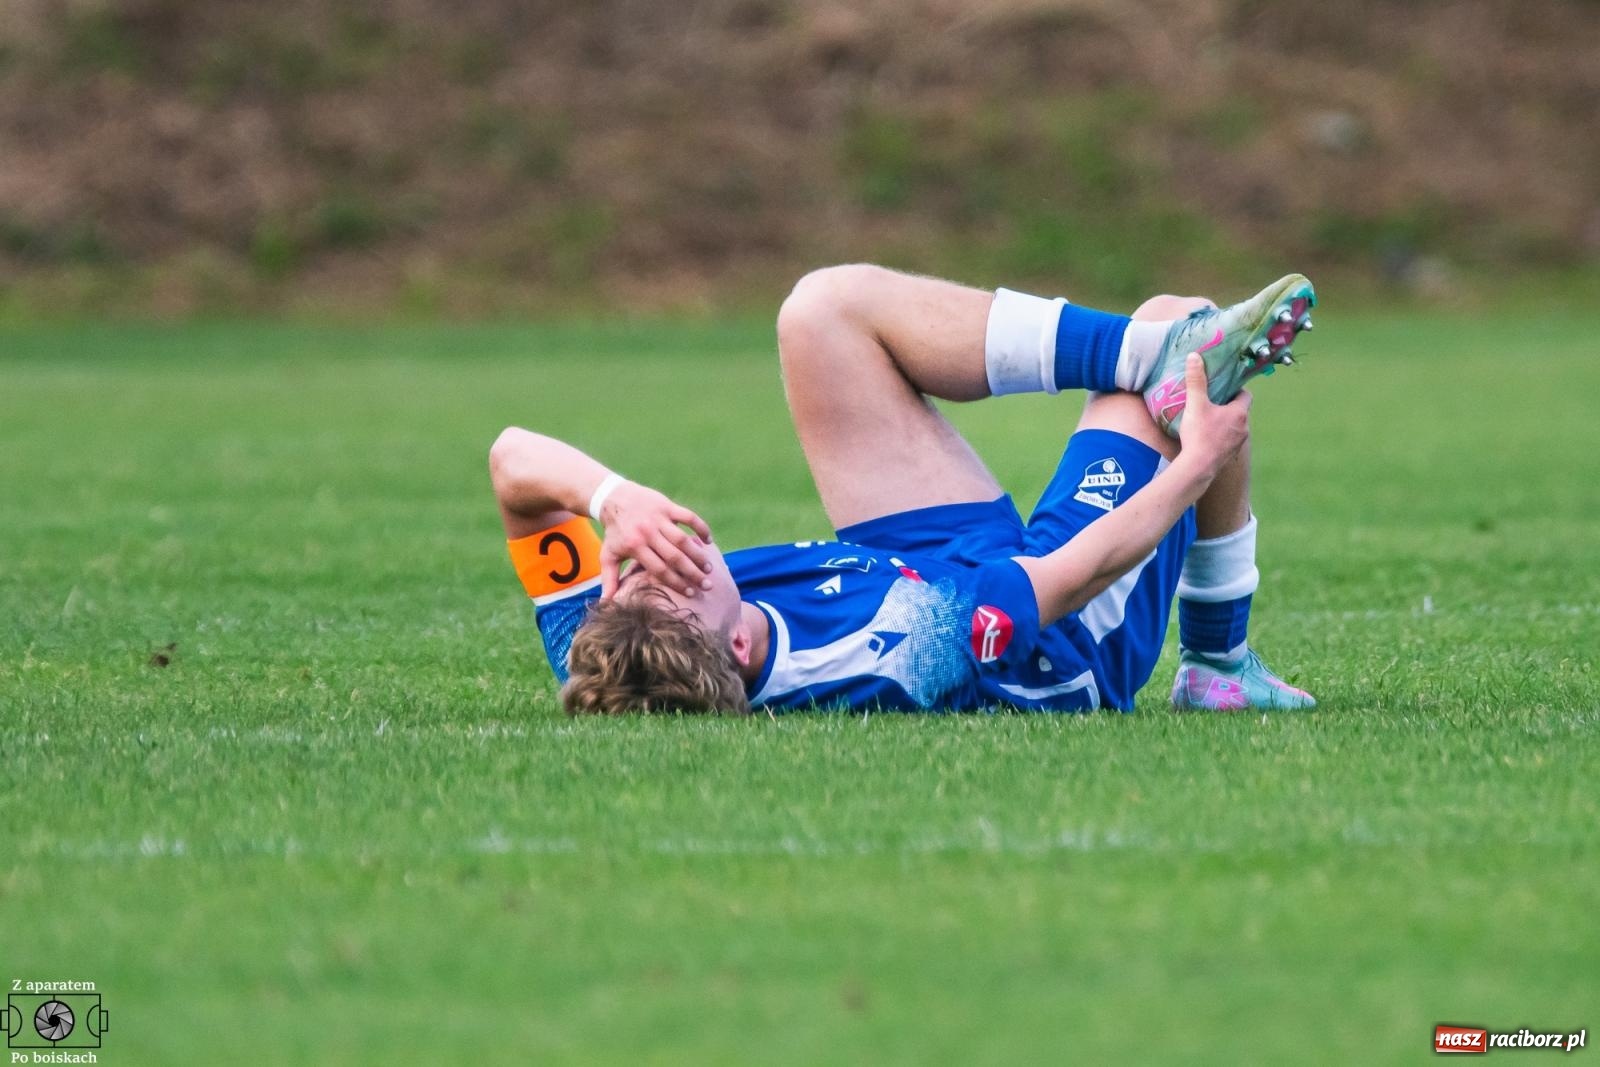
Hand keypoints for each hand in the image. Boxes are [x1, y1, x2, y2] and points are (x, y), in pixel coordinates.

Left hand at [597, 481, 714, 598]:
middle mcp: (647, 532)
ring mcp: (658, 518)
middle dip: (692, 573)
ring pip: (683, 539)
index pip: (659, 569)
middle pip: (674, 557)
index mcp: (634, 546)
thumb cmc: (613, 532)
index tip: (690, 593)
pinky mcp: (667, 506)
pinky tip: (709, 541)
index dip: (676, 582)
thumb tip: (606, 605)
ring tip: (710, 568)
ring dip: (698, 554)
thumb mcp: (608, 555)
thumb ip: (609, 580)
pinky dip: (701, 527)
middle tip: (707, 585)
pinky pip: (688, 516)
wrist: (613, 498)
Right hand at [1176, 353, 1250, 473]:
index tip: (1222, 387)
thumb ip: (1196, 380)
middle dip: (1228, 405)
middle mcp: (1244, 428)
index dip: (1236, 390)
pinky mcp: (1230, 455)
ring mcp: (1238, 444)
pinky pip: (1229, 441)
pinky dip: (1221, 436)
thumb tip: (1194, 356)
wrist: (1198, 467)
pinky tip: (1206, 437)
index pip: (1246, 395)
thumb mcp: (1195, 404)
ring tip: (1207, 419)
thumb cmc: (1199, 434)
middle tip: (1211, 401)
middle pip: (1240, 411)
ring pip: (1235, 427)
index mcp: (1240, 413)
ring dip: (1224, 422)